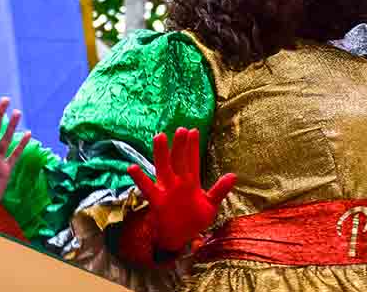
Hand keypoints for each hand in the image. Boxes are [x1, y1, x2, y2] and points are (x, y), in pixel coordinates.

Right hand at [127, 128, 235, 251]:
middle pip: (179, 160)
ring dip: (161, 153)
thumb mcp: (210, 205)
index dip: (193, 147)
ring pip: (163, 167)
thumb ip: (219, 190)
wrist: (178, 238)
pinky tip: (132, 167)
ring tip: (159, 136)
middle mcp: (178, 182)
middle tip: (181, 129)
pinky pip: (147, 188)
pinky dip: (140, 178)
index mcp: (191, 182)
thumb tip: (233, 175)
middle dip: (180, 145)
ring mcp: (166, 189)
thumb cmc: (194, 219)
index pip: (192, 160)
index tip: (193, 130)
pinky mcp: (157, 200)